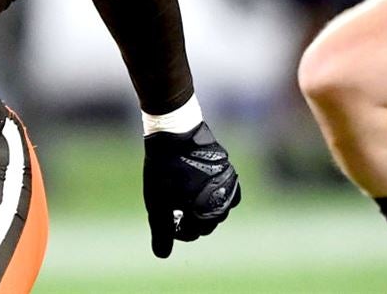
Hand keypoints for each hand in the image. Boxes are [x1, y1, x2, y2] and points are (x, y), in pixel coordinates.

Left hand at [143, 121, 240, 257]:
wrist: (175, 132)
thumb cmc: (164, 170)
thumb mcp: (157, 203)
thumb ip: (161, 231)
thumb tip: (162, 255)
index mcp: (209, 212)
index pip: (194, 233)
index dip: (176, 230)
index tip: (165, 220)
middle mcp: (224, 200)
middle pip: (208, 221)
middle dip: (190, 219)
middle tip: (172, 208)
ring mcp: (229, 182)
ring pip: (218, 205)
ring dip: (202, 206)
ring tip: (183, 196)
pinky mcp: (228, 167)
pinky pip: (223, 188)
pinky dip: (212, 192)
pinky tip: (196, 185)